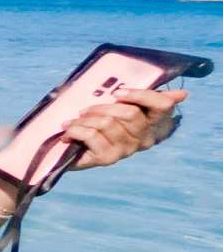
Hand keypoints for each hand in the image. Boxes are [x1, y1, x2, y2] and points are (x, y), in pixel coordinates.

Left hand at [65, 86, 187, 168]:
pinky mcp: (108, 159)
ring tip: (74, 120)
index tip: (119, 92)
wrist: (73, 152)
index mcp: (153, 123)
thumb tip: (183, 94)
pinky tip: (68, 131)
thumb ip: (145, 97)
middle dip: (103, 106)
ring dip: (85, 119)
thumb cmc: (100, 123)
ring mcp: (127, 150)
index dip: (142, 95)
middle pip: (130, 113)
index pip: (162, 106)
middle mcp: (144, 138)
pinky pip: (91, 136)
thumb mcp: (121, 106)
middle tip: (84, 109)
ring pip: (107, 123)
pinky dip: (76, 129)